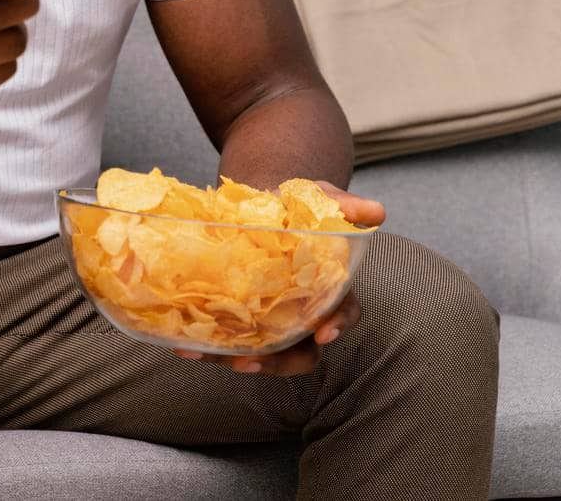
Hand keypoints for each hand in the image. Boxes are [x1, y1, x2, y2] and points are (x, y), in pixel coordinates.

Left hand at [172, 179, 385, 375]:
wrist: (255, 204)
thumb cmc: (295, 206)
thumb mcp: (318, 198)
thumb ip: (343, 205)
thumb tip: (376, 210)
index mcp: (328, 288)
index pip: (344, 313)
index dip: (338, 325)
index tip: (325, 333)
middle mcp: (302, 314)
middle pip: (303, 352)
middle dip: (281, 362)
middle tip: (256, 362)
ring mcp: (269, 321)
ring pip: (263, 354)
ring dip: (238, 360)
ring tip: (212, 356)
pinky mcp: (237, 320)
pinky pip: (227, 342)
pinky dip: (208, 348)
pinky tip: (184, 347)